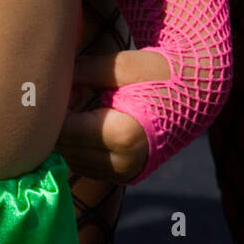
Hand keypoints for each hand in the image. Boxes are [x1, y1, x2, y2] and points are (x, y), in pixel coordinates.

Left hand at [55, 49, 171, 181]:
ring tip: (80, 105)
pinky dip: (79, 146)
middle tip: (65, 93)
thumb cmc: (157, 73)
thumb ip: (80, 73)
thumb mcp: (118, 67)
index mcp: (121, 135)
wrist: (197, 94)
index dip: (51, 111)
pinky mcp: (125, 177)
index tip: (52, 88)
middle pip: (66, 149)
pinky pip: (86, 165)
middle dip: (57, 123)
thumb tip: (46, 77)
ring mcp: (125, 174)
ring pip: (73, 160)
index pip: (64, 132)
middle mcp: (123, 163)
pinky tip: (88, 121)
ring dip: (67, 136)